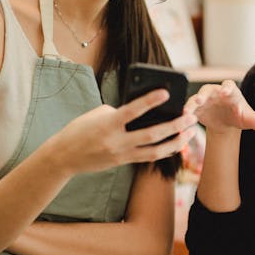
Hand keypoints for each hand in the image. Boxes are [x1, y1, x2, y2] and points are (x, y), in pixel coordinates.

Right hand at [48, 88, 197, 174]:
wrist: (64, 157)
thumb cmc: (80, 129)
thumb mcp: (97, 114)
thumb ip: (120, 112)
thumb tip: (143, 110)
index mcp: (108, 124)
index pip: (132, 111)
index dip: (150, 101)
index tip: (166, 93)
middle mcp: (117, 141)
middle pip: (152, 134)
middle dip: (174, 126)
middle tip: (190, 116)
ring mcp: (121, 154)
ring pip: (155, 151)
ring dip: (176, 141)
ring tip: (190, 132)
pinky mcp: (123, 161)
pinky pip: (149, 157)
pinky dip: (165, 150)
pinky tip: (177, 143)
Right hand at [185, 80, 254, 134]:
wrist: (227, 123)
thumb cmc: (239, 116)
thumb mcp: (248, 119)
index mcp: (230, 92)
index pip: (228, 85)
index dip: (226, 87)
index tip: (224, 91)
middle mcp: (215, 92)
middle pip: (208, 89)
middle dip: (203, 94)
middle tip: (199, 99)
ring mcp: (204, 99)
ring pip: (195, 98)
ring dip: (191, 103)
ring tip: (186, 110)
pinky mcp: (196, 108)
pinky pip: (189, 108)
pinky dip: (185, 112)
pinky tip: (182, 117)